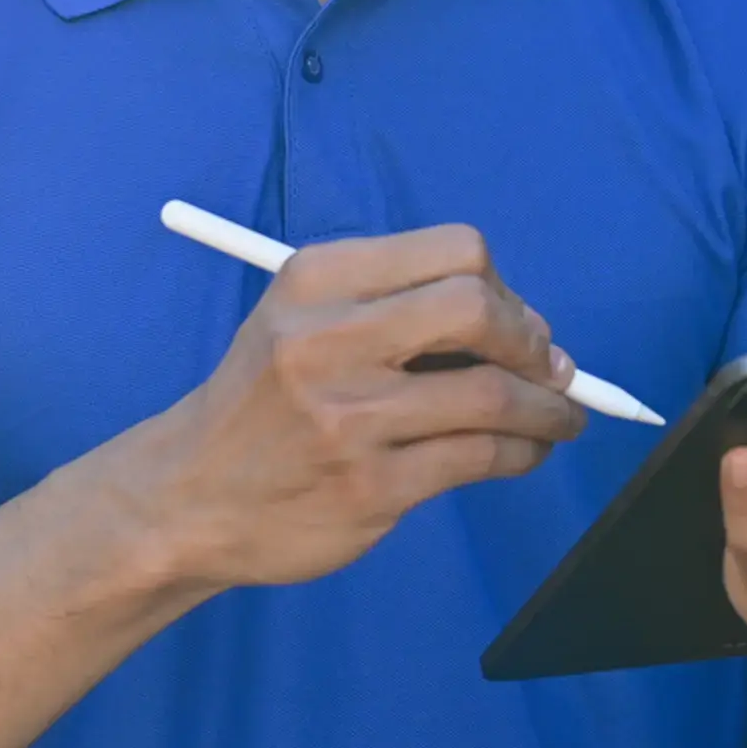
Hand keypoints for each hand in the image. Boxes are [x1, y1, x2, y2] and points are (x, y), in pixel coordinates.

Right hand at [123, 224, 583, 591]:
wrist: (186, 497)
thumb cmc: (262, 405)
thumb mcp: (299, 321)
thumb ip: (393, 306)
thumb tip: (522, 324)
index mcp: (316, 280)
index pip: (455, 250)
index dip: (504, 287)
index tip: (516, 323)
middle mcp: (329, 339)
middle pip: (478, 307)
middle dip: (534, 342)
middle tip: (550, 370)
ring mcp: (350, 417)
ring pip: (494, 393)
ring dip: (549, 407)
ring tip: (560, 416)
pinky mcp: (371, 486)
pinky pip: (482, 457)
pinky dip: (525, 451)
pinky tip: (526, 452)